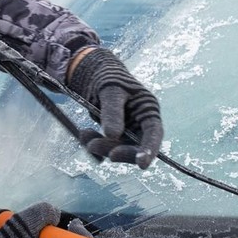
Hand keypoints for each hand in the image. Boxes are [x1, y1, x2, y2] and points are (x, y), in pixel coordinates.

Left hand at [68, 47, 162, 168]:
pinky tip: (83, 134)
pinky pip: (106, 145)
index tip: (142, 165)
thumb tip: (114, 136)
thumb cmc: (107, 76)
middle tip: (96, 147)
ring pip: (119, 149)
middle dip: (118, 151)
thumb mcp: (110, 90)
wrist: (93, 73)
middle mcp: (141, 122)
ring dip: (102, 147)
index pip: (154, 133)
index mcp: (147, 109)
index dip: (150, 150)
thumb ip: (112, 112)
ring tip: (85, 137)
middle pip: (136, 146)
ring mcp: (128, 129)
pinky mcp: (114, 134)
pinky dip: (94, 143)